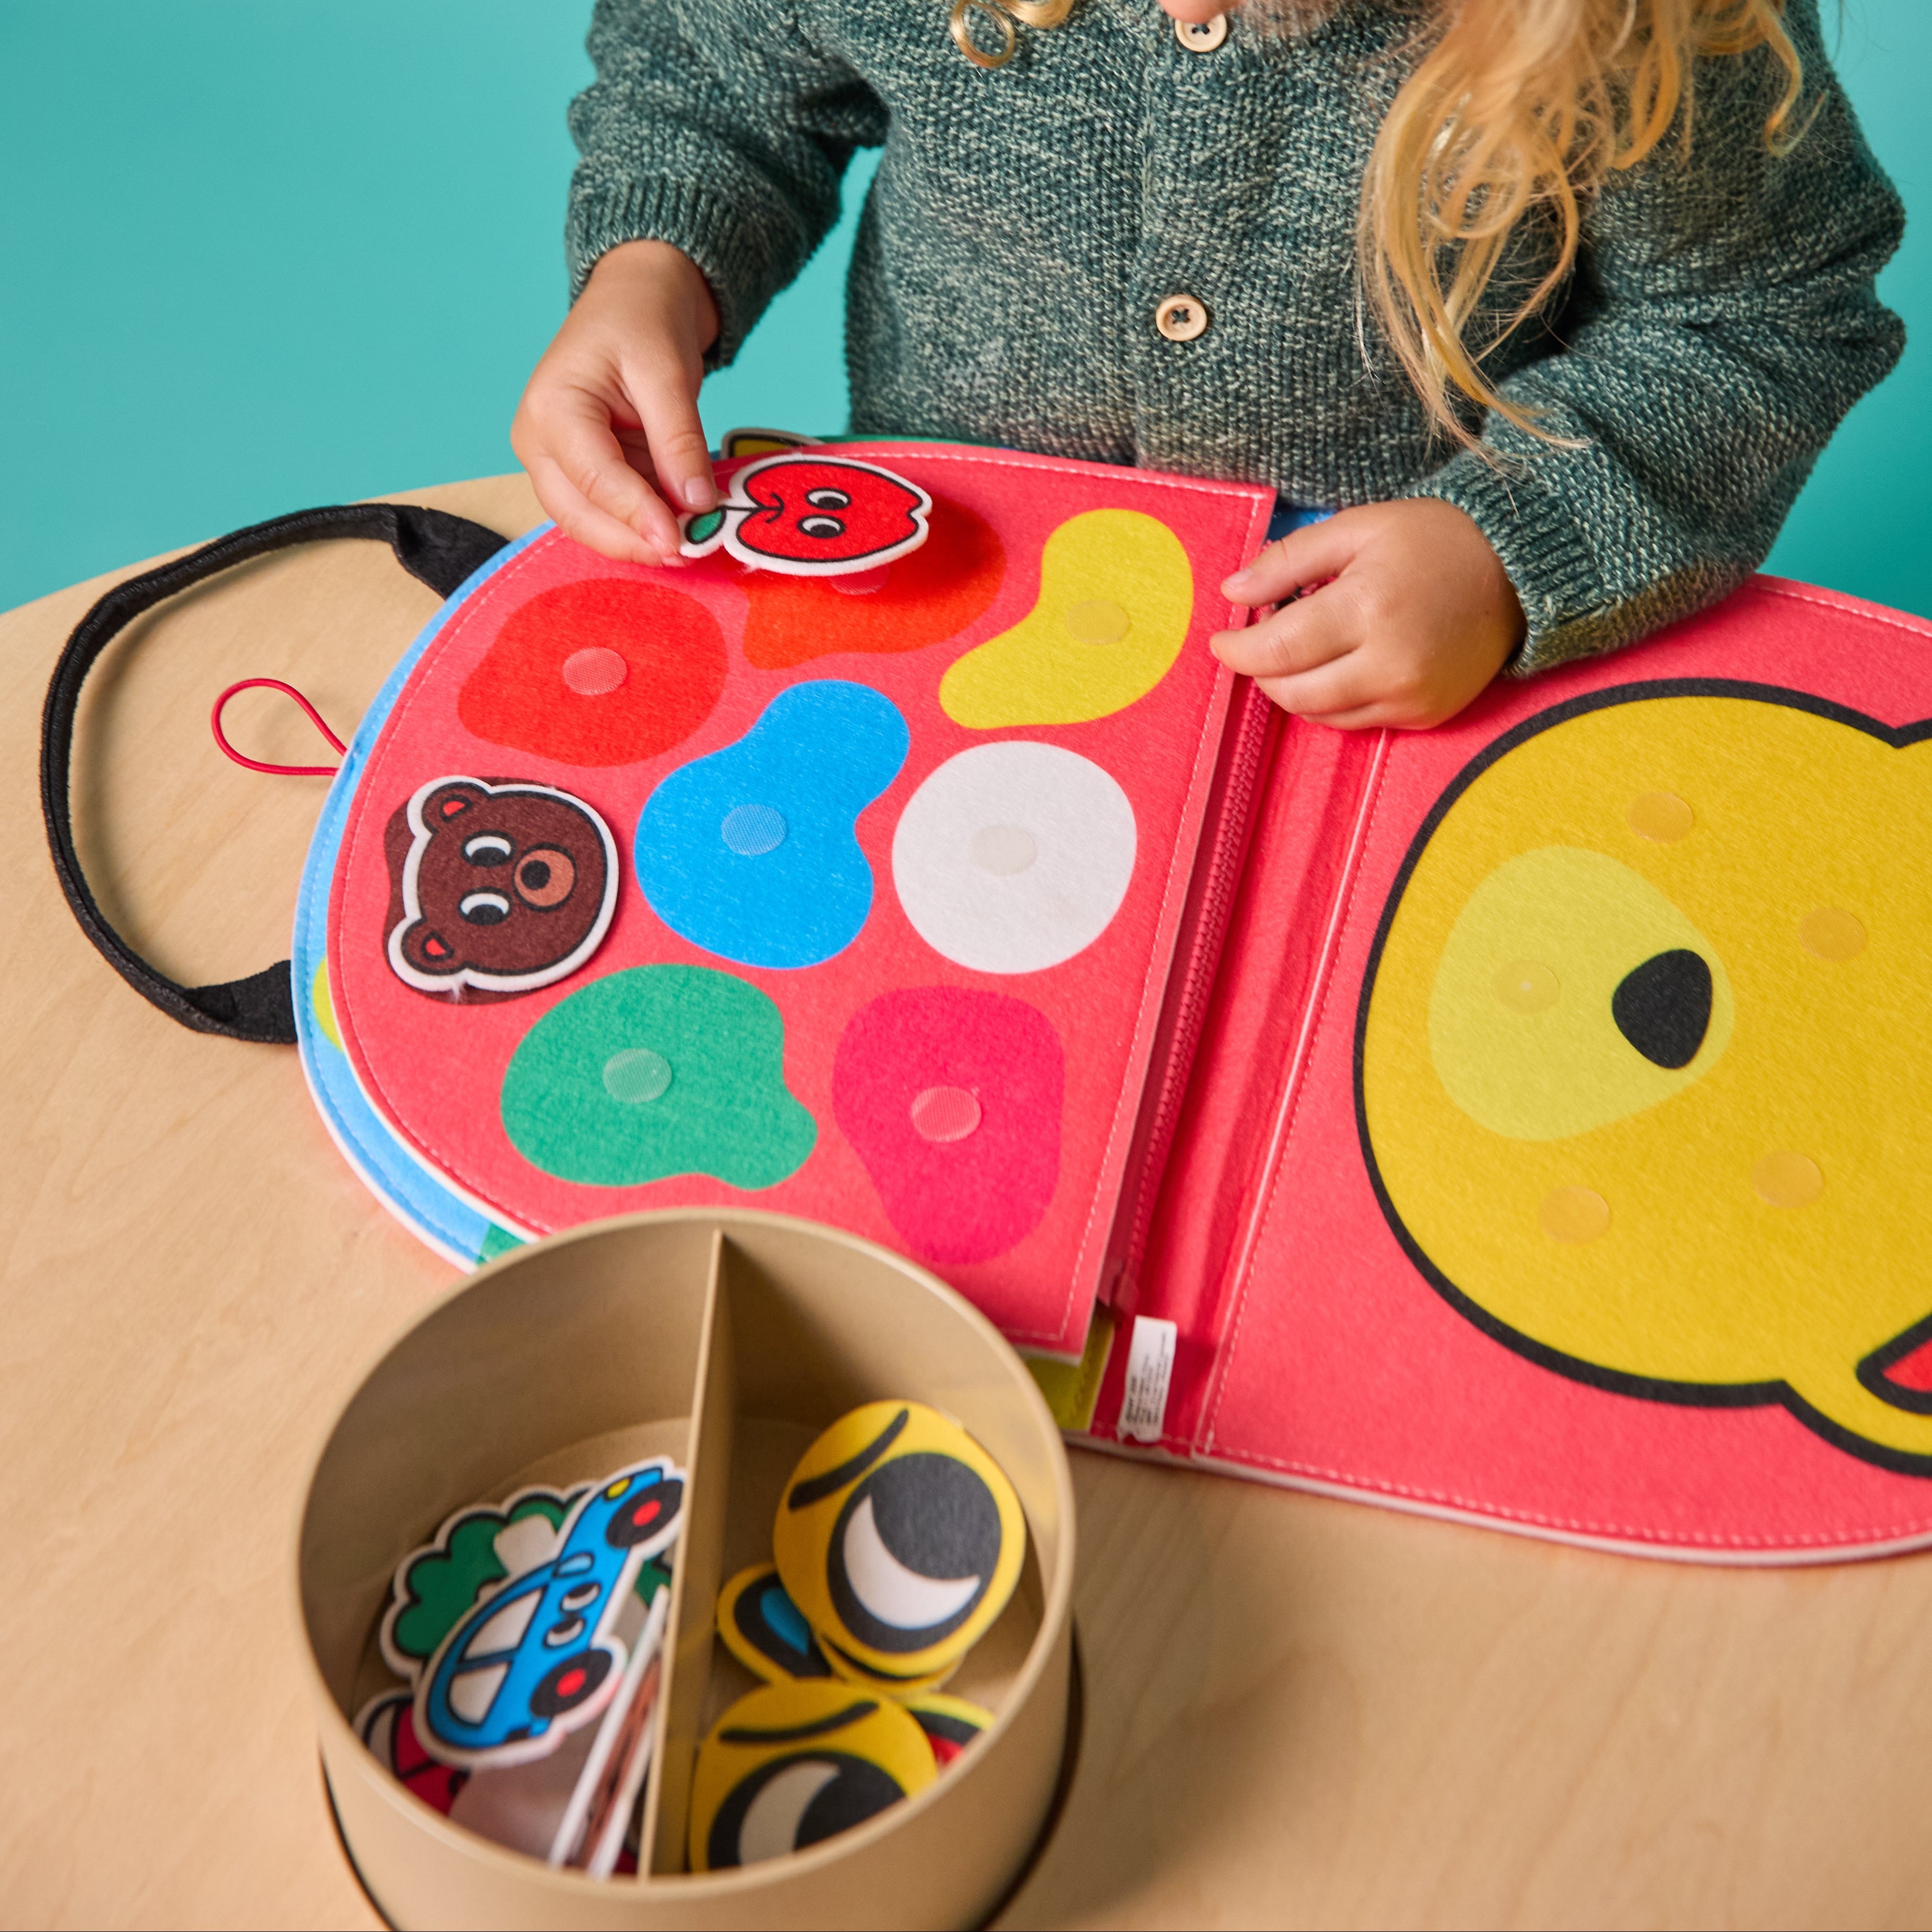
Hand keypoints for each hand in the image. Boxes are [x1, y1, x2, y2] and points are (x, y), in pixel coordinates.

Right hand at [511, 240, 721, 565]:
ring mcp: (556, 462)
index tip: (682, 542)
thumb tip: (696, 504)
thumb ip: (679, 440)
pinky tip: (681, 524)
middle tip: (691, 553)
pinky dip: (644, 523)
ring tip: (693, 541)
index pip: (594, 480)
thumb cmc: (642, 320)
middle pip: (581, 516)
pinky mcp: (581, 472)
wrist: (634, 299)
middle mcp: (540, 443)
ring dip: (641, 538)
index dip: (639, 517)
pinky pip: (610, 512)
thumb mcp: (668, 372)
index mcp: (552, 409)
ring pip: (593, 523)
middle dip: (635, 541)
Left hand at [1213, 500, 1526, 729]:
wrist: (1517, 572)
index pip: (1277, 650)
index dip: (1238, 650)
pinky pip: (1355, 722)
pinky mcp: (1426, 715)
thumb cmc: (1433, 540)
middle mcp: (1390, 663)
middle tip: (1262, 639)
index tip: (1221, 639)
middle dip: (1262, 671)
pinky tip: (1340, 663)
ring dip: (1294, 688)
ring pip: (1320, 714)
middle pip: (1292, 692)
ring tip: (1302, 647)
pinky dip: (1332, 700)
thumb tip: (1232, 592)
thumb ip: (1289, 561)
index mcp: (1368, 608)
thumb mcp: (1357, 528)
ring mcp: (1411, 696)